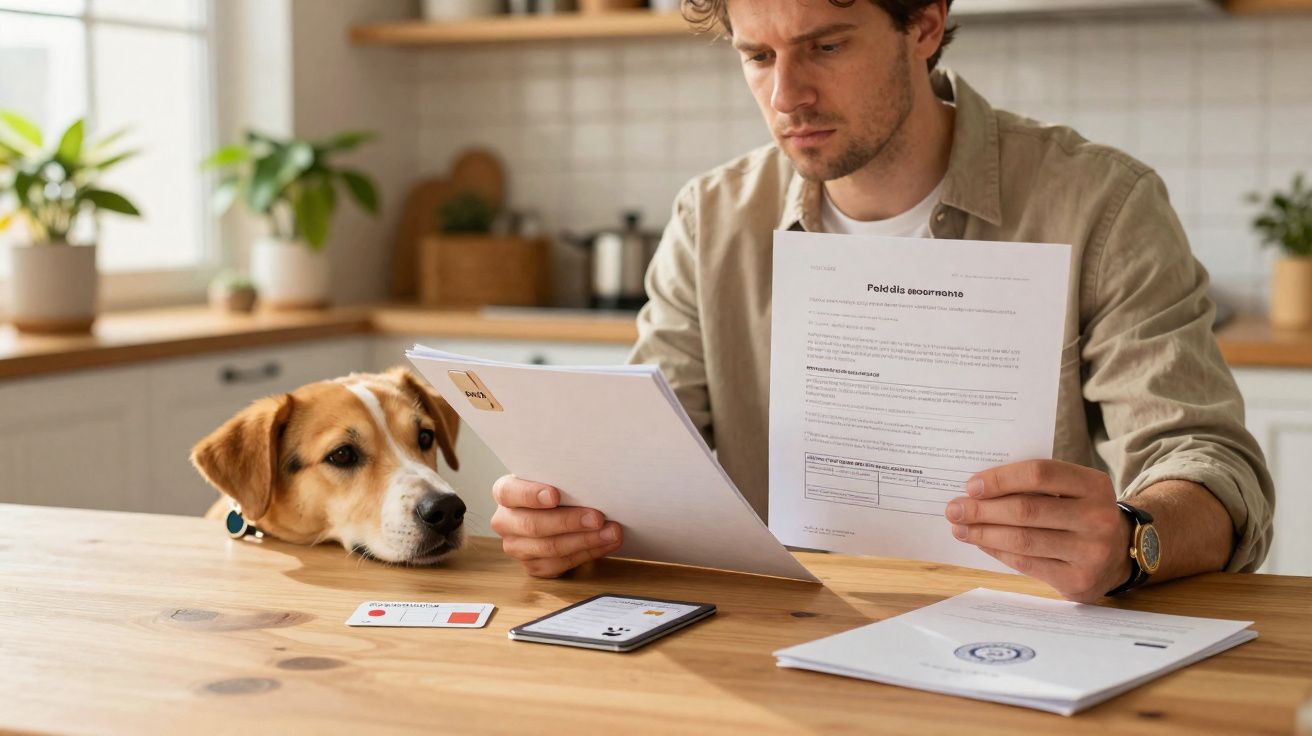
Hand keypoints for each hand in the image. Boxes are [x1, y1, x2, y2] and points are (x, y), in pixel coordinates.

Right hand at [490, 474, 622, 577]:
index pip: (510, 492)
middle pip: (534, 525)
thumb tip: (591, 479)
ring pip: (550, 548)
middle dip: (570, 522)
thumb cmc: (559, 489)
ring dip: (585, 540)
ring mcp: (516, 547)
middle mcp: (504, 521)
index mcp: (505, 492)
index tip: (554, 495)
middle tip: (598, 518)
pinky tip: (606, 544)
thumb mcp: (555, 477)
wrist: (557, 511)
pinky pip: (560, 564)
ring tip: (612, 532)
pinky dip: (587, 554)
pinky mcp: (533, 566)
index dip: (531, 494)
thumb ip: (563, 477)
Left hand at [944, 460, 1131, 602]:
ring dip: (983, 533)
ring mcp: (1091, 552)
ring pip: (1023, 540)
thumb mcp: (1072, 491)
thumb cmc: (1081, 514)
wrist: (1122, 554)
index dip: (1001, 479)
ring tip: (960, 527)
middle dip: (983, 509)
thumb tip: (977, 490)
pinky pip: (1026, 563)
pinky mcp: (1079, 580)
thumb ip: (1035, 486)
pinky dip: (997, 551)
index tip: (971, 485)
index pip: (1040, 474)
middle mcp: (1097, 518)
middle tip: (954, 508)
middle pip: (1027, 509)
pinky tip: (980, 542)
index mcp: (1094, 485)